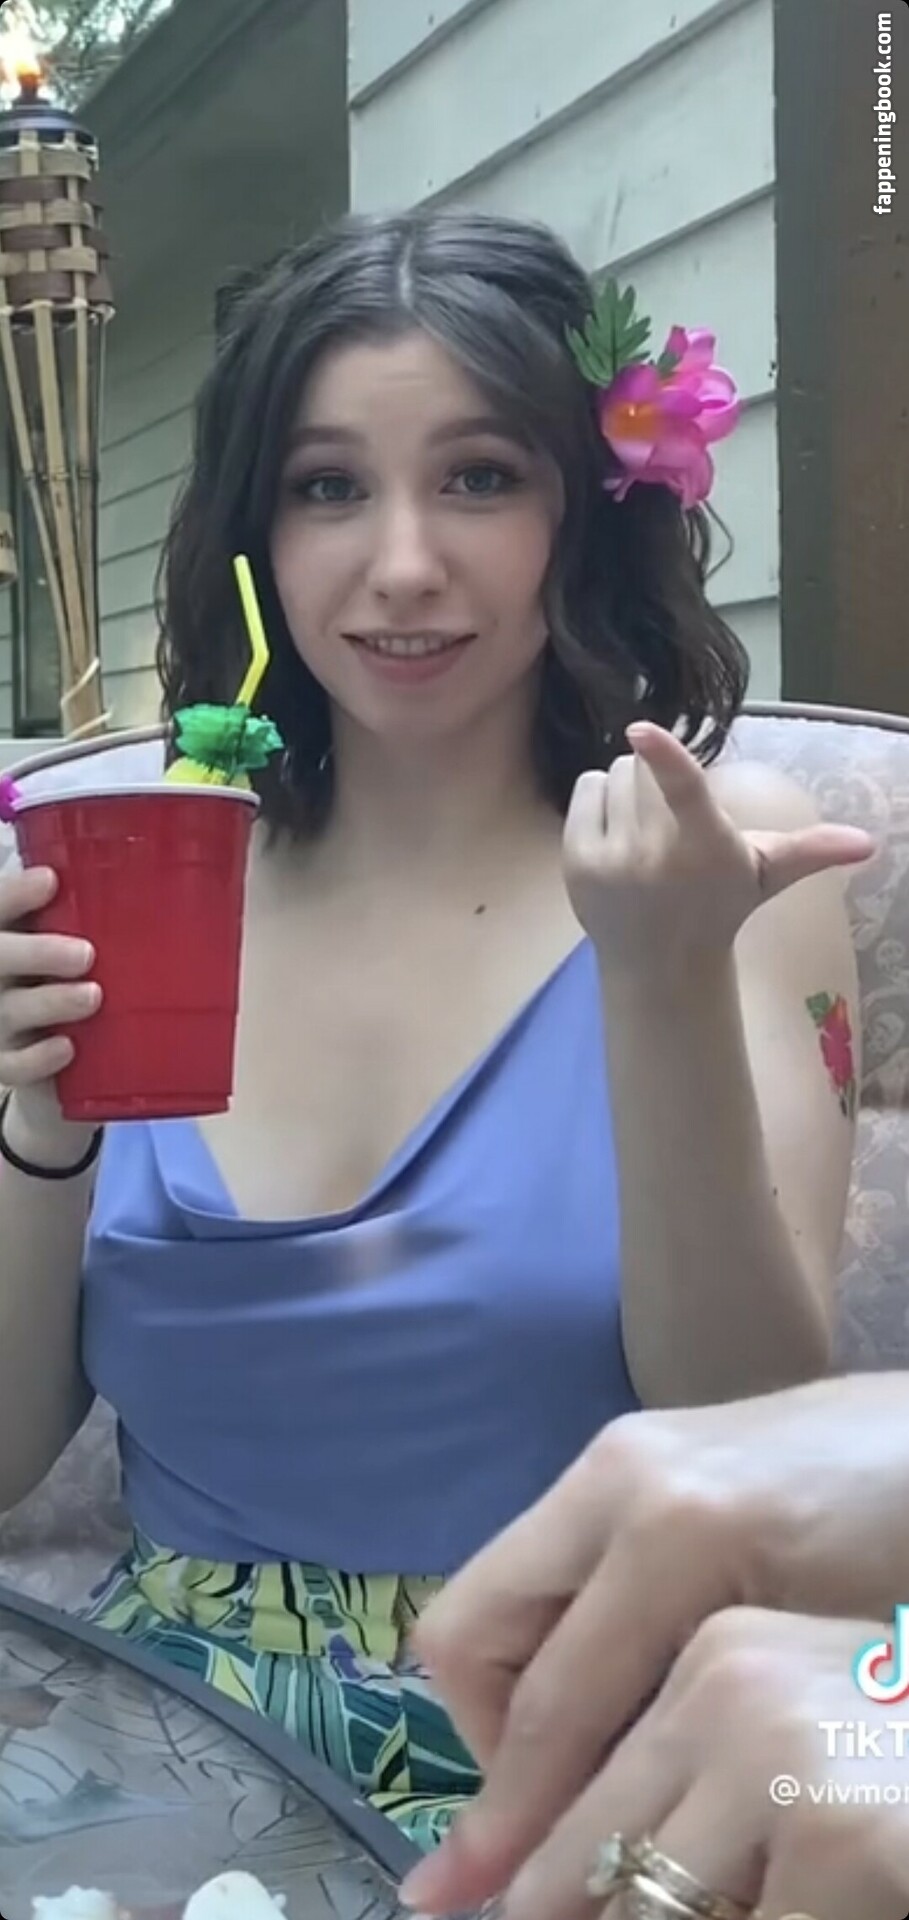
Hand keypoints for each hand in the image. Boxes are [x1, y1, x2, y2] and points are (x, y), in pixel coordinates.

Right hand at [0, 866, 101, 1151]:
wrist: (55, 1046)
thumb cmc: (70, 975)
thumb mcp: (72, 940)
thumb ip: (85, 918)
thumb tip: (148, 886)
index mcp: (6, 934)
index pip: (0, 907)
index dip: (17, 894)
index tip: (51, 880)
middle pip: (0, 956)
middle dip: (38, 953)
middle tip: (86, 955)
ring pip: (10, 1010)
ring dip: (51, 1002)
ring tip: (93, 996)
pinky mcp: (6, 1061)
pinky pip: (14, 1065)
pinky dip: (38, 1059)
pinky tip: (68, 1048)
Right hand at [404, 1374, 908, 1910]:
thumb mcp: (814, 1674)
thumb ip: (692, 1738)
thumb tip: (594, 1835)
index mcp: (674, 1533)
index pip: (551, 1705)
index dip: (512, 1820)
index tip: (476, 1899)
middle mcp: (617, 1479)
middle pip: (472, 1633)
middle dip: (493, 1744)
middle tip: (547, 1826)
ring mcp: (618, 1453)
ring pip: (500, 1594)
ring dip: (524, 1692)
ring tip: (594, 1769)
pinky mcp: (634, 1448)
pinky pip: (551, 1563)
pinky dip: (562, 1639)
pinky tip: (630, 1695)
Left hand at [561, 723, 872, 974]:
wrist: (661, 964)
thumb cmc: (720, 905)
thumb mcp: (767, 875)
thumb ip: (812, 850)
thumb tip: (868, 843)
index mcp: (703, 845)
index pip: (682, 791)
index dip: (665, 755)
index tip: (642, 728)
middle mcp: (653, 852)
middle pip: (641, 766)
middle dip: (653, 775)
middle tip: (668, 815)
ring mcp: (610, 859)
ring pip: (612, 774)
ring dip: (627, 788)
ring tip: (644, 827)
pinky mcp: (576, 861)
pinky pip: (585, 790)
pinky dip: (599, 799)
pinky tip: (617, 833)